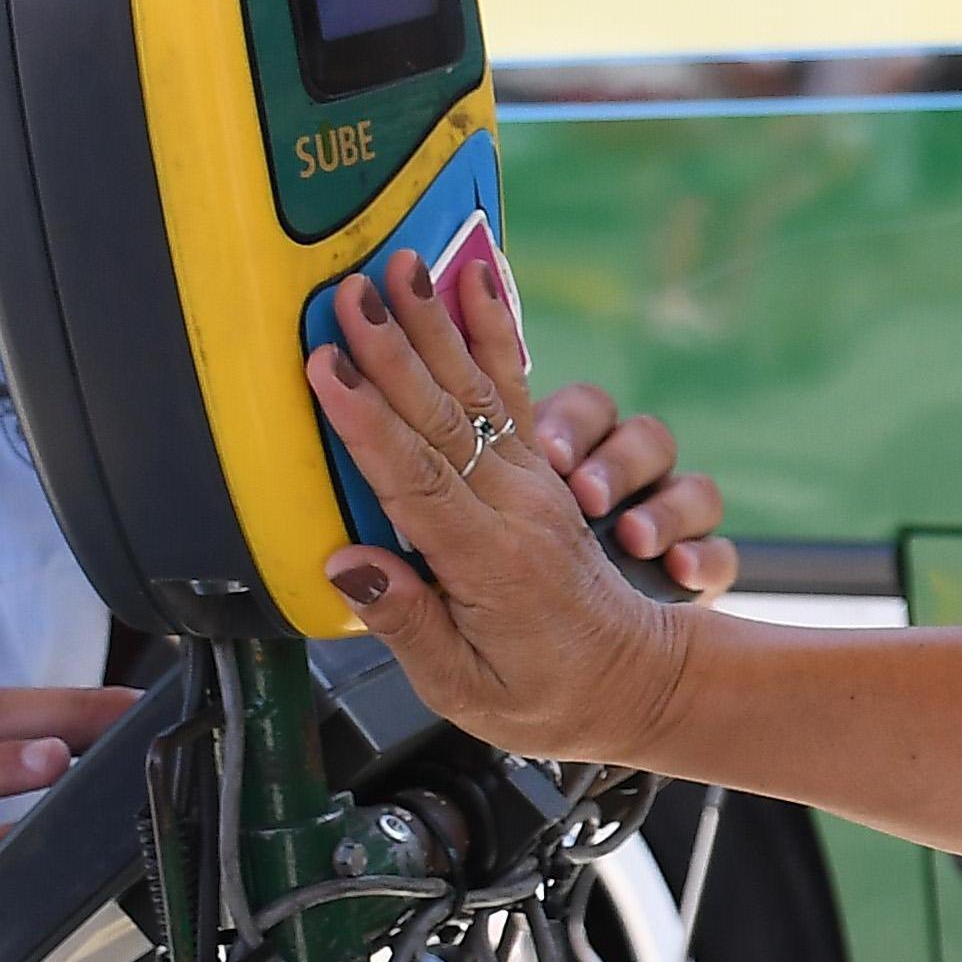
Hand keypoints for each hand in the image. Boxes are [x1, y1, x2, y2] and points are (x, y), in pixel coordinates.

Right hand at [304, 226, 735, 765]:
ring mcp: (534, 483)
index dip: (367, 421)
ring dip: (436, 323)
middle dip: (393, 348)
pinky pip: (514, 388)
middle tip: (352, 290)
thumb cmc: (545, 696)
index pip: (419, 479)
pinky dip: (493, 330)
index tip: (325, 367)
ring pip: (478, 389)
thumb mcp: (464, 690)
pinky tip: (478, 279)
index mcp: (491, 564)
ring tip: (404, 265)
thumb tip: (348, 563)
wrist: (635, 684)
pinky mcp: (540, 470)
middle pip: (444, 416)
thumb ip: (406, 623)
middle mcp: (517, 510)